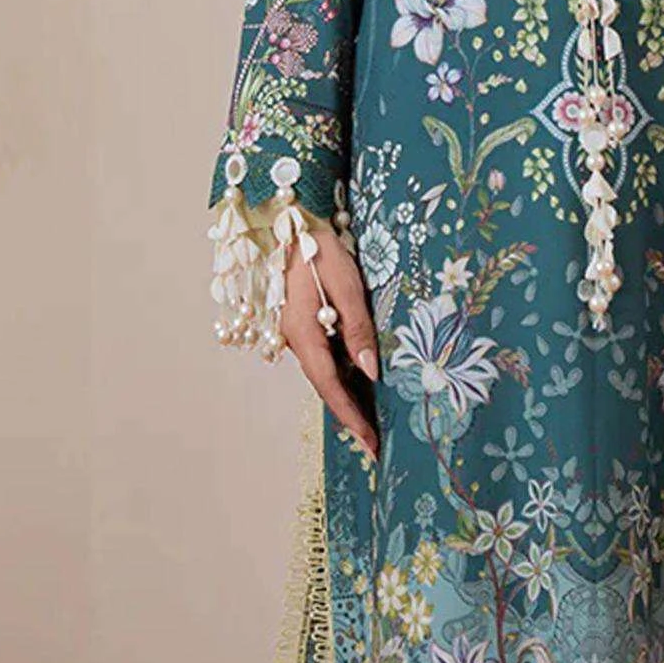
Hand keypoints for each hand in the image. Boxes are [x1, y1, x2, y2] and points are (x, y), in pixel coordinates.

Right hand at [280, 220, 380, 457]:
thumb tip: (370, 370)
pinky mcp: (301, 322)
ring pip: (323, 372)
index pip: (329, 386)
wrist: (289, 219)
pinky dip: (340, 375)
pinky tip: (358, 382)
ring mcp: (295, 331)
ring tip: (371, 420)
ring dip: (345, 397)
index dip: (350, 416)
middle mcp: (295, 339)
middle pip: (325, 385)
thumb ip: (357, 327)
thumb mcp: (345, 284)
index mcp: (303, 333)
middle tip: (374, 443)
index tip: (370, 442)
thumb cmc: (318, 247)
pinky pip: (322, 356)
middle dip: (349, 415)